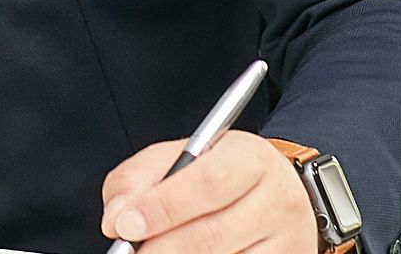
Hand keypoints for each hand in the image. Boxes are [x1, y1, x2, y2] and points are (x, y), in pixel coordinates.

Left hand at [102, 131, 317, 253]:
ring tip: (155, 250)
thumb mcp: (183, 156)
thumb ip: (140, 177)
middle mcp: (275, 200)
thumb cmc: (226, 173)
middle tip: (130, 250)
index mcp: (250, 159)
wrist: (284, 194)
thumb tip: (116, 218)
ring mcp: (284, 241)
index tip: (125, 225)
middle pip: (212, 234)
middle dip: (162, 246)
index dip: (162, 207)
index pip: (209, 183)